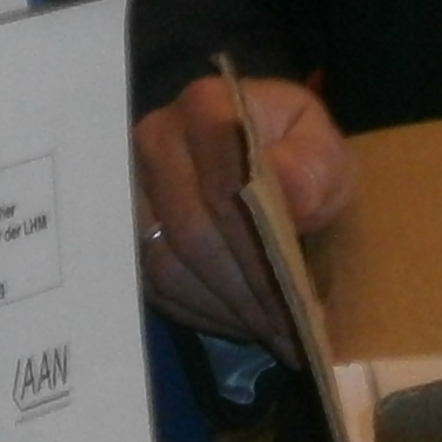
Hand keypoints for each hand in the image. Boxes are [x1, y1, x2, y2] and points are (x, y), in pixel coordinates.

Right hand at [133, 73, 348, 350]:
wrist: (250, 143)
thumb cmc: (290, 148)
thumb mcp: (322, 146)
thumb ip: (314, 165)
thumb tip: (293, 193)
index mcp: (208, 108)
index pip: (225, 188)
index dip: (261, 251)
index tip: (298, 299)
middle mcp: (155, 140)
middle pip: (193, 233)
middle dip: (245, 292)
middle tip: (289, 334)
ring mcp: (129, 183)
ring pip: (165, 263)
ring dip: (221, 308)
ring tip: (267, 333)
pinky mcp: (120, 224)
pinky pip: (149, 281)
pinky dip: (196, 310)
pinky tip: (235, 322)